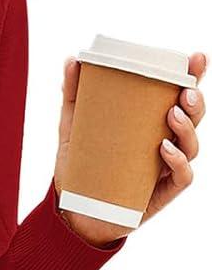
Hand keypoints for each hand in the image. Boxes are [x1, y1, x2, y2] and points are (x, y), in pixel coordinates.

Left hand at [53, 51, 205, 246]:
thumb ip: (75, 95)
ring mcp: (167, 168)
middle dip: (196, 100)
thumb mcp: (74, 128)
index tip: (196, 59)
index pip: (180, 95)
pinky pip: (182, 176)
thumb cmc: (80, 166)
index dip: (194, 76)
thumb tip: (73, 59)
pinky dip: (178, 161)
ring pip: (192, 144)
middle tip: (184, 90)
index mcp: (152, 123)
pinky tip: (164, 149)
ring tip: (172, 114)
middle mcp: (166, 142)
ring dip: (188, 127)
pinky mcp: (162, 192)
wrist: (73, 211)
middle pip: (194, 117)